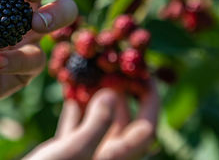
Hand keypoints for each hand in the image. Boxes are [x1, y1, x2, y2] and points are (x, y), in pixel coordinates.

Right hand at [25, 81, 158, 159]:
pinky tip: (70, 95)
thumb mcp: (76, 150)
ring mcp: (85, 155)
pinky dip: (76, 112)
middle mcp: (105, 157)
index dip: (151, 100)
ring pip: (98, 123)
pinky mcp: (67, 155)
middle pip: (122, 121)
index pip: (146, 128)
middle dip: (119, 93)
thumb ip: (98, 122)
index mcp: (116, 159)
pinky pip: (77, 129)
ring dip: (95, 100)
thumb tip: (112, 93)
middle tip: (111, 68)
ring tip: (90, 76)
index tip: (144, 74)